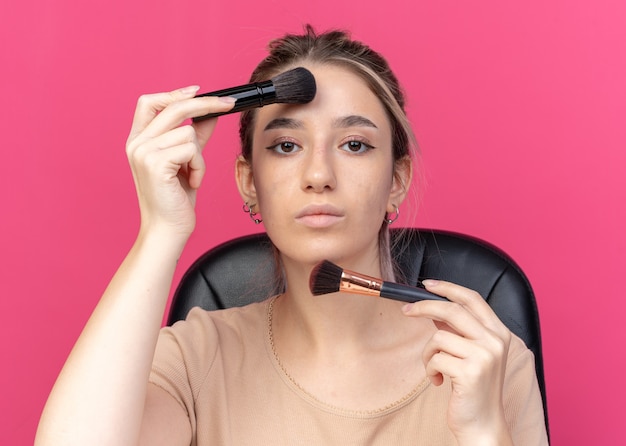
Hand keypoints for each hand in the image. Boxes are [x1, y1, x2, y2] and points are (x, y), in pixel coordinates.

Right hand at [125, 86, 234, 238]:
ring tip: (191, 176)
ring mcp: (143, 152)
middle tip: (229, 104)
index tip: (199, 90)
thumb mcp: (187, 161)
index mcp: (138, 140)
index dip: (174, 93)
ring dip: (199, 156)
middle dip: (206, 104)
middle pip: (174, 108)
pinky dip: (199, 167)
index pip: (149, 102)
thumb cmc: (176, 199)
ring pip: (188, 132)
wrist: (167, 229)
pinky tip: (191, 183)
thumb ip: (195, 136)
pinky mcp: (155, 163)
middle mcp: (136, 143)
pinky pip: (192, 149)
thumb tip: (211, 113)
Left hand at [402, 280, 512, 443]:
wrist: (482, 424)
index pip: (473, 299)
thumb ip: (458, 331)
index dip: (449, 287)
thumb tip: (433, 309)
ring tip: (435, 369)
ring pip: (438, 336)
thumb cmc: (473, 389)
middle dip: (423, 306)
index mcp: (499, 333)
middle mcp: (496, 341)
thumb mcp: (472, 354)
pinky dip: (430, 370)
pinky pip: (435, 359)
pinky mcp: (470, 372)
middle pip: (452, 309)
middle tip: (406, 311)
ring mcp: (485, 356)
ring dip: (428, 354)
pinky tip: (439, 382)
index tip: (427, 284)